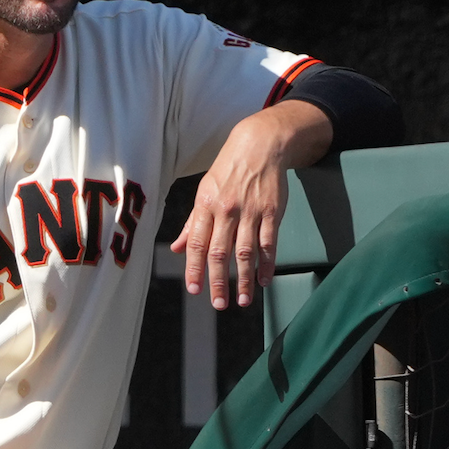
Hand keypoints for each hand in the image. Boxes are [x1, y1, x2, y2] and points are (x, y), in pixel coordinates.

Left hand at [172, 100, 332, 308]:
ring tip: (243, 300)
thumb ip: (192, 223)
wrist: (259, 145)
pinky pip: (269, 242)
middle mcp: (227, 210)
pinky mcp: (272, 211)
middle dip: (218, 281)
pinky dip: (267, 264)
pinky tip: (264, 280)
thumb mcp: (204, 192)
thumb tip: (176, 248)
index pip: (198, 243)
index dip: (195, 268)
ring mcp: (251, 211)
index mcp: (206, 205)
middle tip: (218, 304)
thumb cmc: (228, 170)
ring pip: (246, 251)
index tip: (195, 290)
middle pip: (220, 252)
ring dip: (244, 278)